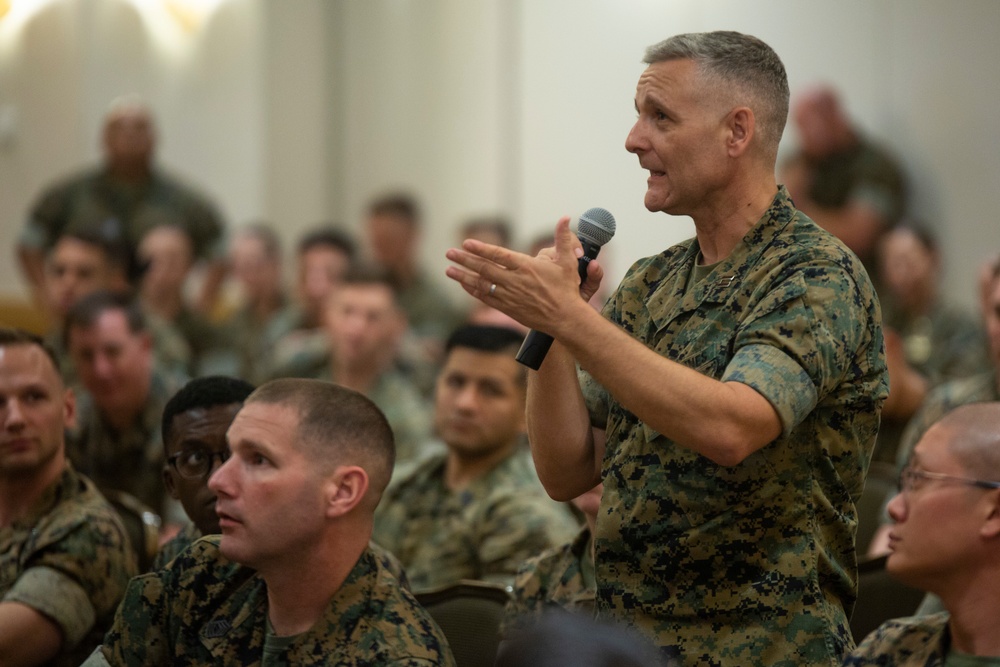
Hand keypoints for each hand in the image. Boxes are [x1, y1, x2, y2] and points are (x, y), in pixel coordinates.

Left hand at [445, 217, 602, 333]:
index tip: (466, 243)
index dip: (481, 249)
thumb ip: (563, 237)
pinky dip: (473, 291)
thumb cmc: (566, 288)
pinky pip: (486, 298)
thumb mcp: (567, 260)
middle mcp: (515, 281)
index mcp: (527, 267)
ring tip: (449, 270)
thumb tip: (565, 216)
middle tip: (449, 253)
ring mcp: (510, 296)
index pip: (499, 255)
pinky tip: (464, 284)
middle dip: (465, 260)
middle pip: (485, 269)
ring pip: (482, 284)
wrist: (565, 318)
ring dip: (464, 276)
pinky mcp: (508, 308)